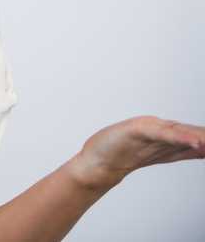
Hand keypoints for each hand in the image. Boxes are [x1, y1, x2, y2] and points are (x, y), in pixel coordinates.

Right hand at [69, 116, 204, 191]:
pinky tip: (195, 143)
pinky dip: (180, 137)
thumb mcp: (160, 151)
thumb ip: (184, 147)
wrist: (97, 162)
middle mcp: (163, 130)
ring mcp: (150, 129)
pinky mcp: (137, 131)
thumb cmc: (123, 152)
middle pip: (195, 131)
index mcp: (170, 135)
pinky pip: (162, 133)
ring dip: (199, 135)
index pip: (200, 135)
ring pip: (182, 131)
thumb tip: (204, 148)